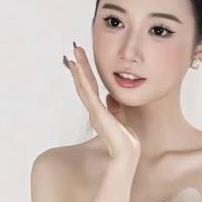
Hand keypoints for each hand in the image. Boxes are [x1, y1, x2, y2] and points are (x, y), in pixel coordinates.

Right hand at [62, 41, 140, 165]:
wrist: (127, 152)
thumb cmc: (125, 140)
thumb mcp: (120, 118)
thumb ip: (115, 108)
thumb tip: (110, 97)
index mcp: (100, 110)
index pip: (92, 88)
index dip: (86, 74)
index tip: (81, 59)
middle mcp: (94, 109)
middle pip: (85, 83)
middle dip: (81, 66)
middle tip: (75, 48)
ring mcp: (94, 110)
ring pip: (84, 85)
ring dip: (79, 68)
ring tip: (74, 53)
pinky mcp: (96, 111)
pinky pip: (88, 91)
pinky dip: (81, 78)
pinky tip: (77, 67)